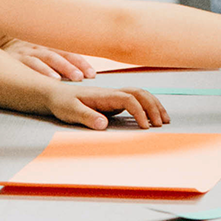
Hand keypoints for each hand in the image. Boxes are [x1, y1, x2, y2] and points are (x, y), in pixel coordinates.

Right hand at [2, 38, 96, 81]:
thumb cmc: (21, 56)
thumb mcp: (38, 54)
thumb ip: (55, 62)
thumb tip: (80, 76)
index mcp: (46, 45)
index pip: (67, 52)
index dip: (80, 61)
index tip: (92, 73)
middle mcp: (38, 47)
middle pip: (59, 54)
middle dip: (73, 65)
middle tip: (84, 76)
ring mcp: (25, 52)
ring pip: (46, 57)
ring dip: (61, 68)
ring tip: (72, 78)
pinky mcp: (13, 59)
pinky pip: (28, 63)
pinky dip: (41, 71)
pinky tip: (51, 79)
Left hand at [44, 86, 169, 129]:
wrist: (56, 94)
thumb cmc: (62, 102)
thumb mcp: (70, 111)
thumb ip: (87, 117)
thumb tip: (103, 124)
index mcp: (104, 95)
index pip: (129, 99)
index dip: (140, 112)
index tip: (145, 127)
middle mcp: (112, 93)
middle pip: (140, 93)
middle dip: (154, 107)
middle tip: (161, 124)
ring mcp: (114, 97)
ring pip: (141, 95)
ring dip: (154, 105)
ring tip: (164, 120)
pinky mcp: (114, 103)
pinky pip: (136, 102)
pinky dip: (147, 107)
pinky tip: (151, 118)